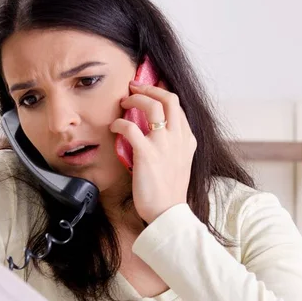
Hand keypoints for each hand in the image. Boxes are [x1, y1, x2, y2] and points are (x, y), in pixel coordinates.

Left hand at [110, 82, 195, 222]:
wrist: (168, 213)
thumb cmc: (169, 192)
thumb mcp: (180, 163)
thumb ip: (173, 146)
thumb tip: (156, 133)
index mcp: (188, 140)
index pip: (177, 106)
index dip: (161, 93)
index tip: (148, 90)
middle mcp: (179, 138)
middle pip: (168, 98)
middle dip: (149, 88)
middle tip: (134, 87)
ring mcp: (164, 144)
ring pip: (152, 106)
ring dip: (135, 99)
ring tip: (123, 102)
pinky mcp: (147, 154)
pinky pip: (131, 128)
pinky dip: (119, 123)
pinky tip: (113, 127)